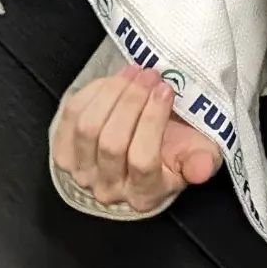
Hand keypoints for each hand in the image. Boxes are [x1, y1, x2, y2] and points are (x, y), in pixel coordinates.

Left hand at [51, 63, 222, 212]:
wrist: (147, 141)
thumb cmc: (176, 146)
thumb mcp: (200, 153)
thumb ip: (203, 162)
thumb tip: (202, 169)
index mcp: (145, 194)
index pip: (143, 161)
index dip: (153, 121)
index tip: (166, 90)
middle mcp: (109, 189)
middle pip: (112, 143)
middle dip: (132, 101)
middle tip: (150, 74)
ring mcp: (81, 172)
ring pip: (89, 128)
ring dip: (113, 93)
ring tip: (134, 72)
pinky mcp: (63, 151)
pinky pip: (72, 116)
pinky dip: (92, 92)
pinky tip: (113, 80)